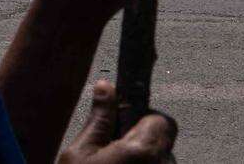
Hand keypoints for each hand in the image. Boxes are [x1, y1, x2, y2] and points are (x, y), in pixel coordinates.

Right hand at [60, 80, 175, 163]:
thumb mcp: (81, 152)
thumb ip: (99, 119)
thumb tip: (106, 86)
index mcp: (143, 151)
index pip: (161, 120)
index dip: (143, 118)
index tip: (122, 124)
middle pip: (162, 141)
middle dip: (141, 140)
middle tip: (113, 149)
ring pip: (160, 159)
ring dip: (142, 159)